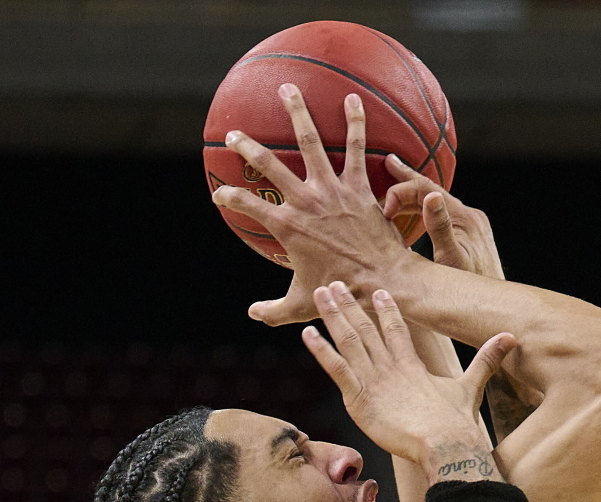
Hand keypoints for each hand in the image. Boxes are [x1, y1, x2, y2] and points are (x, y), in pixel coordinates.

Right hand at [213, 85, 414, 326]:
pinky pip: (356, 148)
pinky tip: (353, 98)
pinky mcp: (359, 186)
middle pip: (268, 165)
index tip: (218, 195)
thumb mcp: (300, 304)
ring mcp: (332, 190)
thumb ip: (273, 310)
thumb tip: (252, 314)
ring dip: (297, 113)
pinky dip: (355, 122)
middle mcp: (305, 202)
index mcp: (285, 227)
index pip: (245, 206)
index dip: (228, 198)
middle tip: (232, 134)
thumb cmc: (341, 293)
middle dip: (246, 147)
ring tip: (287, 89)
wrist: (382, 281)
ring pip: (309, 142)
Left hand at [301, 282, 509, 474]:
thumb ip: (486, 360)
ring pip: (350, 341)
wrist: (446, 445)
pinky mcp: (360, 398)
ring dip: (334, 316)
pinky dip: (321, 351)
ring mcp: (374, 381)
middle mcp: (391, 367)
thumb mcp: (471, 386)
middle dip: (350, 304)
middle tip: (335, 282)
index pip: (397, 329)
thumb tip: (510, 338)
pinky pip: (337, 369)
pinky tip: (307, 333)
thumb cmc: (457, 423)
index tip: (376, 290)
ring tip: (322, 294)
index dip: (386, 309)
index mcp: (412, 365)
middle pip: (367, 328)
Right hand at [381, 156, 503, 280]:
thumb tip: (430, 197)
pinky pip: (441, 216)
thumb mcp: (451, 260)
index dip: (400, 191)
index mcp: (463, 218)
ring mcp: (471, 224)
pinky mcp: (469, 234)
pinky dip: (422, 213)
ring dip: (412, 198)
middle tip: (387, 162)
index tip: (382, 210)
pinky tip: (409, 217)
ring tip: (391, 191)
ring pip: (436, 203)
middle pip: (432, 190)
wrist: (495, 306)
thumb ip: (439, 228)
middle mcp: (469, 216)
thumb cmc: (469, 289)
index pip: (427, 190)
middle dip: (407, 178)